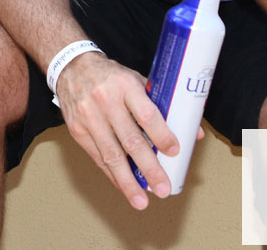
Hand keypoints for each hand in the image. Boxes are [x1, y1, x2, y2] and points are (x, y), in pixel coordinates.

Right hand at [55, 53, 183, 208]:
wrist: (72, 67)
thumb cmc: (111, 76)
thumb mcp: (137, 80)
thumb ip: (163, 105)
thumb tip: (194, 132)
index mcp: (125, 85)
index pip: (147, 114)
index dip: (162, 135)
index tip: (174, 152)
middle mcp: (106, 101)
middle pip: (131, 140)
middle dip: (149, 168)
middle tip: (163, 187)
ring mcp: (89, 117)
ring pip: (112, 155)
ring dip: (128, 181)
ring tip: (142, 200)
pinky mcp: (77, 130)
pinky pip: (97, 157)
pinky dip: (112, 175)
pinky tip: (124, 187)